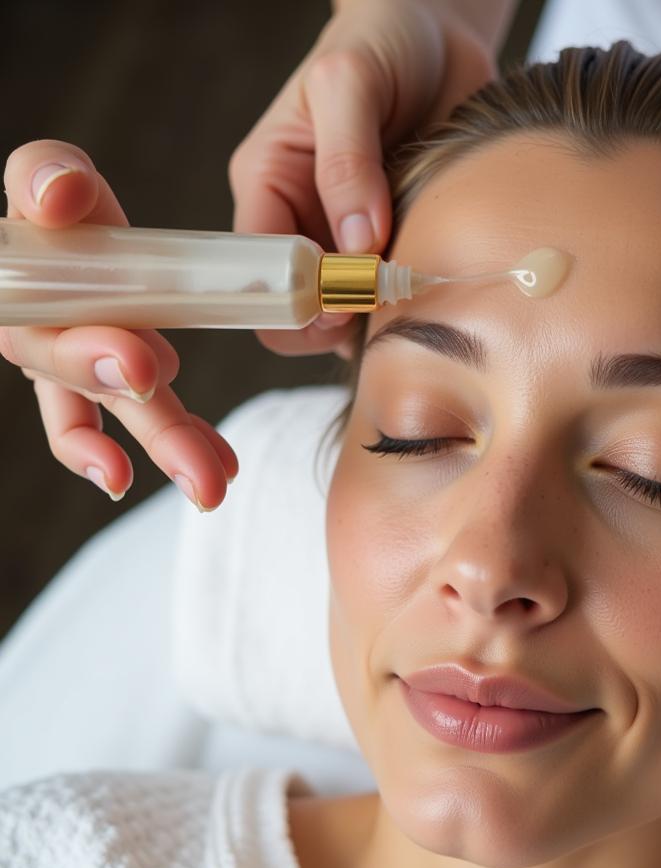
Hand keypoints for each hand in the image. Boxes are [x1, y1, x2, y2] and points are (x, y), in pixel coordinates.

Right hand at [1, 140, 237, 510]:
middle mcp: (49, 343)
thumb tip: (57, 195)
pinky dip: (186, 442)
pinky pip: (149, 421)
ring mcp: (88, 370)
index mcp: (25, 295)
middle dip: (143, 417)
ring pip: (126, 414)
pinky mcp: (125, 384)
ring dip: (171, 449)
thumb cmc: (66, 206)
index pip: (39, 336)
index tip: (142, 366)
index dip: (82, 357)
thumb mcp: (52, 176)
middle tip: (191, 453)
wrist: (82, 231)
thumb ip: (45, 173)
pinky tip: (223, 467)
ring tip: (212, 487)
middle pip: (91, 389)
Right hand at [228, 0, 496, 358]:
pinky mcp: (394, 249)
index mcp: (269, 186)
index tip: (345, 299)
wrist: (443, 36)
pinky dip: (410, 307)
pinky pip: (392, 302)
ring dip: (378, 317)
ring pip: (348, 318)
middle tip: (385, 298)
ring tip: (415, 289)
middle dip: (336, 317)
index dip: (295, 300)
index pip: (257, 273)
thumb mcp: (350, 80)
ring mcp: (351, 244)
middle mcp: (303, 224)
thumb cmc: (382, 40)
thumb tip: (358, 243)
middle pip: (297, 311)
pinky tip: (436, 289)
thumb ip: (347, 160)